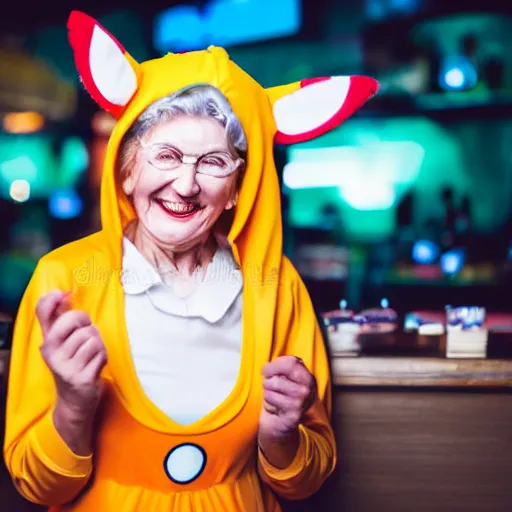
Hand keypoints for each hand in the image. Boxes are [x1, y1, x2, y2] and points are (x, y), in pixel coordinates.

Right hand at [37, 290, 106, 422]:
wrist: (75, 400)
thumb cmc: (73, 362)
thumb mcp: (64, 342)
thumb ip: (61, 318)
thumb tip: (64, 292)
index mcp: (46, 340)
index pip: (42, 312)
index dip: (51, 299)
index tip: (62, 294)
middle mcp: (50, 352)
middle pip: (75, 319)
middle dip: (87, 323)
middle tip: (87, 334)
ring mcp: (64, 366)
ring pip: (92, 336)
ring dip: (98, 343)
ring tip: (91, 354)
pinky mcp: (80, 378)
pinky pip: (101, 353)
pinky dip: (103, 357)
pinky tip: (95, 365)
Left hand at [259, 355, 316, 438]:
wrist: (282, 421)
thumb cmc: (282, 394)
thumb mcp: (286, 377)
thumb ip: (282, 367)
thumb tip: (268, 367)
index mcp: (308, 377)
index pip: (292, 363)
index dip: (275, 365)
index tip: (266, 370)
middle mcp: (308, 389)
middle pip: (278, 379)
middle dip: (268, 379)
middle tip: (267, 382)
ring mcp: (302, 402)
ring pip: (272, 388)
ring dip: (267, 391)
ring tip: (272, 395)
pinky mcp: (293, 415)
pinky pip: (271, 401)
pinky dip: (267, 402)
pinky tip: (274, 406)